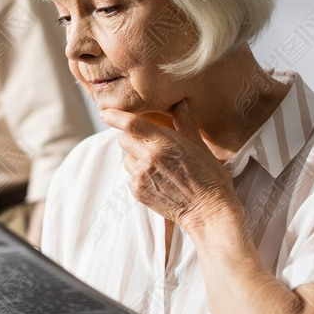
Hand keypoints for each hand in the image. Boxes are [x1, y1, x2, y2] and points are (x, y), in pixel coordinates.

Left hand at [100, 98, 238, 230]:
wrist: (208, 211)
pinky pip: (130, 177)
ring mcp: (142, 176)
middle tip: (147, 143)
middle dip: (130, 137)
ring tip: (156, 165)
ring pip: (126, 159)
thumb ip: (184, 122)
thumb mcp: (199, 145)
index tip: (104, 112)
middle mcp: (149, 158)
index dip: (115, 116)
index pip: (132, 124)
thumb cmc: (209, 176)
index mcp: (164, 142)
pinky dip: (139, 175)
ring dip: (135, 158)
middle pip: (124, 139)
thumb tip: (180, 102)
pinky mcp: (138, 192)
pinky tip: (157, 180)